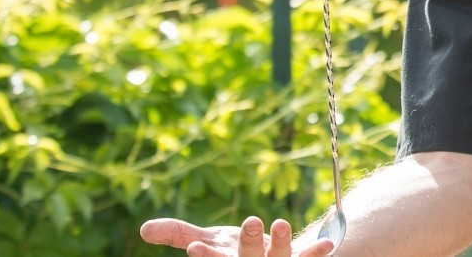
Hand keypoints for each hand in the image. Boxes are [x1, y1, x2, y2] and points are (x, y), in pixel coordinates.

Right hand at [140, 216, 334, 256]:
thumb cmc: (236, 250)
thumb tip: (144, 230)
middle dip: (248, 243)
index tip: (196, 246)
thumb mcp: (209, 240)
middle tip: (250, 220)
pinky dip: (316, 252)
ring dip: (280, 243)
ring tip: (281, 223)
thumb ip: (179, 234)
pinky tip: (326, 243)